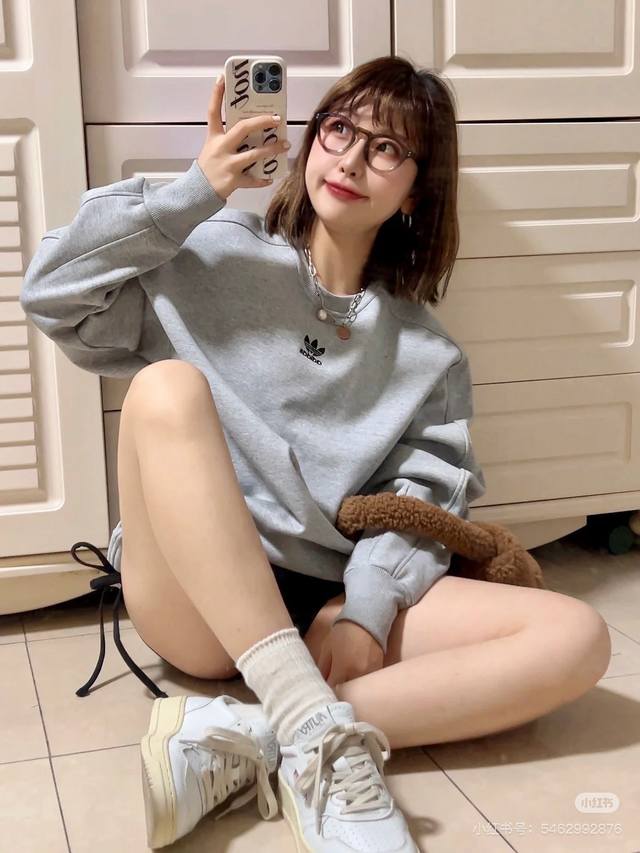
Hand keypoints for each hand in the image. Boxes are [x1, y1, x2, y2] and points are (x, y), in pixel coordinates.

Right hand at [197, 74, 289, 199]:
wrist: (198, 191)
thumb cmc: (209, 166)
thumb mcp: (213, 147)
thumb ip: (228, 138)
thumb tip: (252, 128)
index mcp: (214, 137)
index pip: (213, 111)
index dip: (217, 94)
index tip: (222, 77)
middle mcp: (221, 148)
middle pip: (242, 129)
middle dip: (262, 122)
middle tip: (277, 119)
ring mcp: (228, 165)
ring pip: (254, 155)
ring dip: (272, 150)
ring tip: (285, 145)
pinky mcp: (233, 181)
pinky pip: (252, 180)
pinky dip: (262, 179)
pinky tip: (270, 177)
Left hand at [317, 620, 384, 688]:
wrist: (366, 620)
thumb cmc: (343, 632)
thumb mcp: (327, 648)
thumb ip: (322, 667)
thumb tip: (320, 682)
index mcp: (343, 668)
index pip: (333, 689)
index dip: (327, 690)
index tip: (325, 689)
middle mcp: (358, 673)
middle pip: (347, 692)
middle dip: (339, 691)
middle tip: (334, 687)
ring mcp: (370, 673)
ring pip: (359, 689)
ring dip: (351, 689)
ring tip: (345, 682)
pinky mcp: (379, 669)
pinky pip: (368, 683)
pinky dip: (361, 683)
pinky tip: (356, 677)